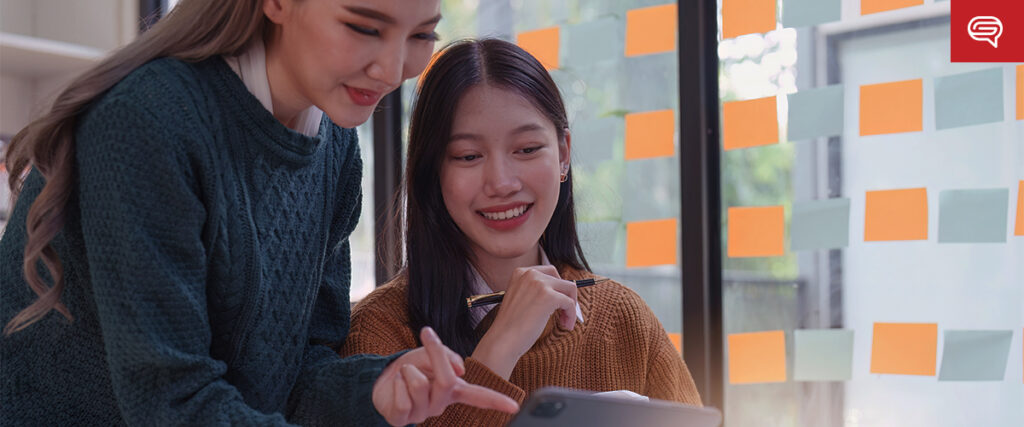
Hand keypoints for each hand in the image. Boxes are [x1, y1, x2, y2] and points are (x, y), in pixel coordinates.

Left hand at [372, 327, 518, 425]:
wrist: (380, 379)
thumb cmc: (411, 367)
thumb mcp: (428, 353)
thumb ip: (445, 355)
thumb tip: (460, 369)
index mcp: (453, 389)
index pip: (478, 396)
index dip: (496, 400)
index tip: (515, 406)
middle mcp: (441, 404)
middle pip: (447, 379)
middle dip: (435, 353)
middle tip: (426, 332)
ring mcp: (423, 414)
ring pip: (420, 384)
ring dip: (407, 370)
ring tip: (405, 373)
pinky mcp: (403, 420)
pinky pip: (402, 398)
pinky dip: (396, 383)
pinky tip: (396, 386)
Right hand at [471, 265, 577, 378]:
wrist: (502, 341)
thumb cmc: (511, 326)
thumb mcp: (521, 300)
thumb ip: (535, 291)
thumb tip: (562, 291)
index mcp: (520, 272)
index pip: (549, 272)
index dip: (558, 288)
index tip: (559, 303)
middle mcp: (530, 274)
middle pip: (561, 280)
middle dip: (567, 296)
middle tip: (565, 313)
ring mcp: (540, 284)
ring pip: (570, 289)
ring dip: (571, 306)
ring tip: (565, 322)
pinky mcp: (549, 297)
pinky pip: (571, 303)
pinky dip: (571, 315)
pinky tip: (566, 326)